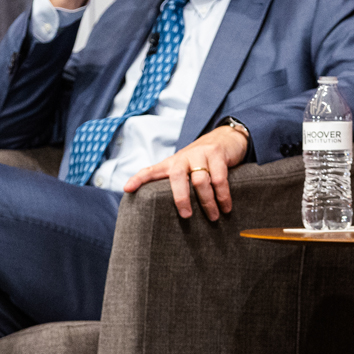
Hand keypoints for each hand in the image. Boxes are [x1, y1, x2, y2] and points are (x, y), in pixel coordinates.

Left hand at [124, 125, 249, 219]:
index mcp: (172, 163)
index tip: (127, 190)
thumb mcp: (186, 167)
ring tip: (213, 217)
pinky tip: (226, 207)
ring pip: (200, 181)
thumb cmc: (203, 160)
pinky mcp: (217, 154)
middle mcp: (184, 158)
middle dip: (181, 198)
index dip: (138, 179)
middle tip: (186, 216)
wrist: (226, 137)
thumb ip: (177, 182)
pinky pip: (219, 179)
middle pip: (177, 177)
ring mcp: (200, 154)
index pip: (151, 170)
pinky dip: (223, 195)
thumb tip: (166, 209)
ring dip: (207, 202)